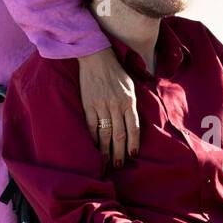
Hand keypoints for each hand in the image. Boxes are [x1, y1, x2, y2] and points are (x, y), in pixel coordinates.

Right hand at [77, 47, 139, 165]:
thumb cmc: (116, 73)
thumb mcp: (131, 86)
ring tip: (106, 161)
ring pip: (105, 133)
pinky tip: (94, 147)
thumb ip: (132, 104)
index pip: (134, 128)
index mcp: (129, 101)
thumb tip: (134, 121)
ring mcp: (101, 105)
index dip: (133, 143)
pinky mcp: (88, 104)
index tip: (132, 155)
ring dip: (106, 149)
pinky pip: (91, 125)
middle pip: (119, 134)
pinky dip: (92, 138)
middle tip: (118, 164)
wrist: (97, 58)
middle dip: (119, 152)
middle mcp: (116, 105)